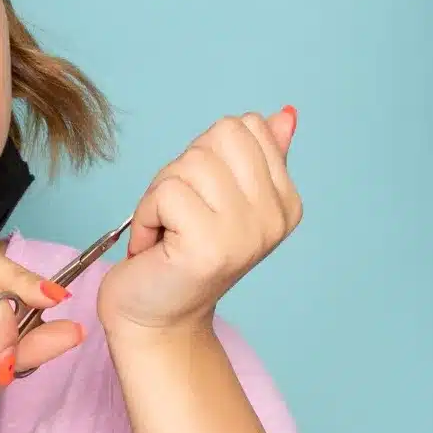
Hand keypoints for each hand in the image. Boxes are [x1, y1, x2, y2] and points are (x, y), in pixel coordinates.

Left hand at [98, 107, 301, 338]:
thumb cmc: (179, 255)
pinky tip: (156, 246)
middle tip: (178, 215)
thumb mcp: (221, 197)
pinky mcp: (209, 246)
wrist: (156, 319)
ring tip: (167, 232)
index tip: (200, 200)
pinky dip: (147, 216)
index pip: (244, 127)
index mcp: (285, 200)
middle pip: (219, 136)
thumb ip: (254, 156)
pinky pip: (166, 192)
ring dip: (160, 195)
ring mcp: (246, 232)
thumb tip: (285, 113)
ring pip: (191, 163)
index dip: (205, 155)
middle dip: (182, 169)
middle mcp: (274, 217)